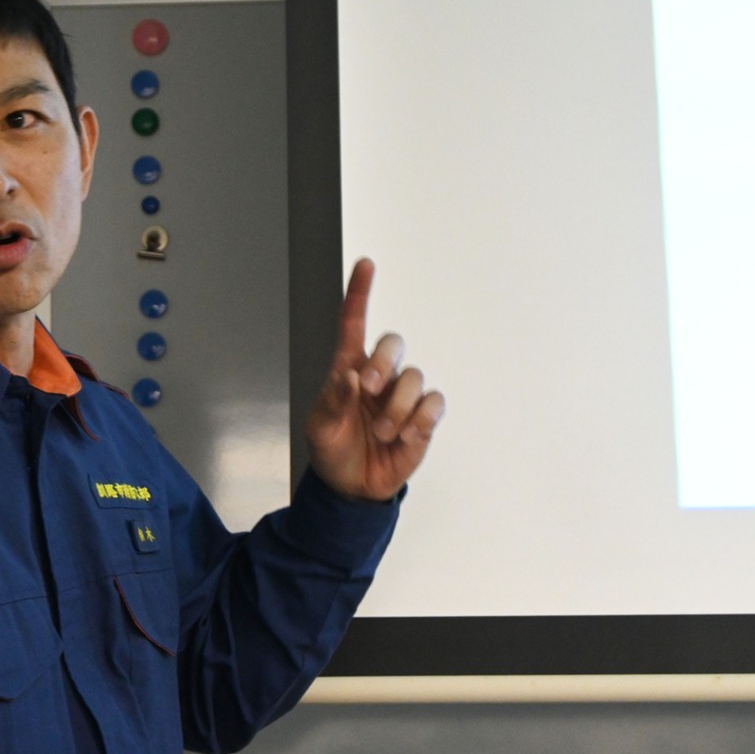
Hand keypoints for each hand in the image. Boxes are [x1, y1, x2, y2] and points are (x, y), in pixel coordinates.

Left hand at [305, 258, 445, 501]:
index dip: (360, 294)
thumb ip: (333, 402)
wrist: (354, 487)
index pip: (354, 325)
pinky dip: (420, 419)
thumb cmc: (333, 450)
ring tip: (383, 432)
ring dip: (398, 407)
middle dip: (384, 362)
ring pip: (414, 377)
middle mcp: (378, 377)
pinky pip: (434, 403)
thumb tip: (350, 377)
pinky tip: (405, 436)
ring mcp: (402, 397)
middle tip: (369, 389)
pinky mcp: (423, 418)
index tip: (365, 265)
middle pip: (393, 343)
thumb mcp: (320, 429)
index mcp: (348, 371)